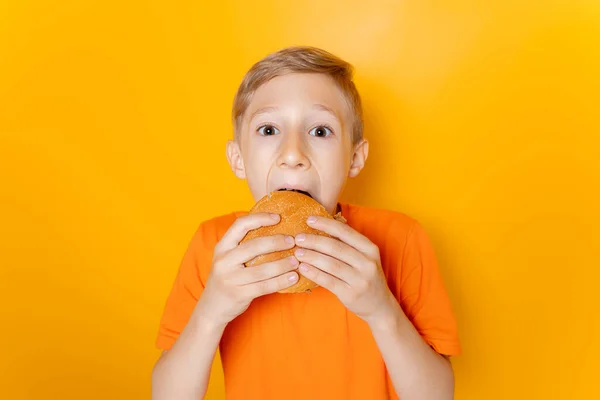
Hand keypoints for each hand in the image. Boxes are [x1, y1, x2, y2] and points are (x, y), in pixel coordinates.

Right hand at [196, 213, 299, 327]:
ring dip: (283, 264)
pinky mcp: (239, 294)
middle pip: (254, 246)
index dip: (260, 218)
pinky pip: (265, 286)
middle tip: (293, 241)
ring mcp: (230, 278)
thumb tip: (274, 228)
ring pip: (262, 269)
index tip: (278, 217)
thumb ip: (242, 245)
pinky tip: (294, 277)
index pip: (240, 225)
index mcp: (222, 247)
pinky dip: (281, 281)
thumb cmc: (227, 278)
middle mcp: (224, 261)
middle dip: (276, 242)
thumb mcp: (227, 259)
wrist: (211, 309)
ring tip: (297, 260)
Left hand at [294, 216, 395, 324]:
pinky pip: (328, 281)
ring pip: (330, 264)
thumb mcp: (364, 257)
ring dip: (311, 257)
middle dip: (314, 241)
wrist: (380, 306)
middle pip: (335, 247)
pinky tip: (302, 268)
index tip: (309, 219)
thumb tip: (321, 227)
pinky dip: (313, 273)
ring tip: (297, 253)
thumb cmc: (366, 277)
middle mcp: (367, 263)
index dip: (325, 224)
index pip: (345, 232)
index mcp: (370, 249)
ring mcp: (360, 279)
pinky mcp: (350, 294)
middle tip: (298, 238)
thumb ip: (348, 244)